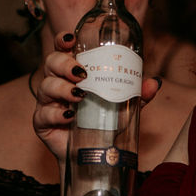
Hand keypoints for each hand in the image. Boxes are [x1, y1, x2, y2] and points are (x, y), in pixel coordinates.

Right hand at [32, 32, 162, 161]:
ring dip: (62, 88)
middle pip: (51, 62)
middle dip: (64, 64)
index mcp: (72, 72)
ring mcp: (47, 102)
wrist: (93, 155)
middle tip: (81, 73)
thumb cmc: (104, 123)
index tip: (71, 39)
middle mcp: (57, 82)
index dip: (62, 40)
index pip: (62, 49)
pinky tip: (69, 116)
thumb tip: (154, 83)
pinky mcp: (42, 122)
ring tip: (79, 95)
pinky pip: (43, 114)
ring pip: (46, 86)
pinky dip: (56, 114)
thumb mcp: (123, 106)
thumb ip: (136, 94)